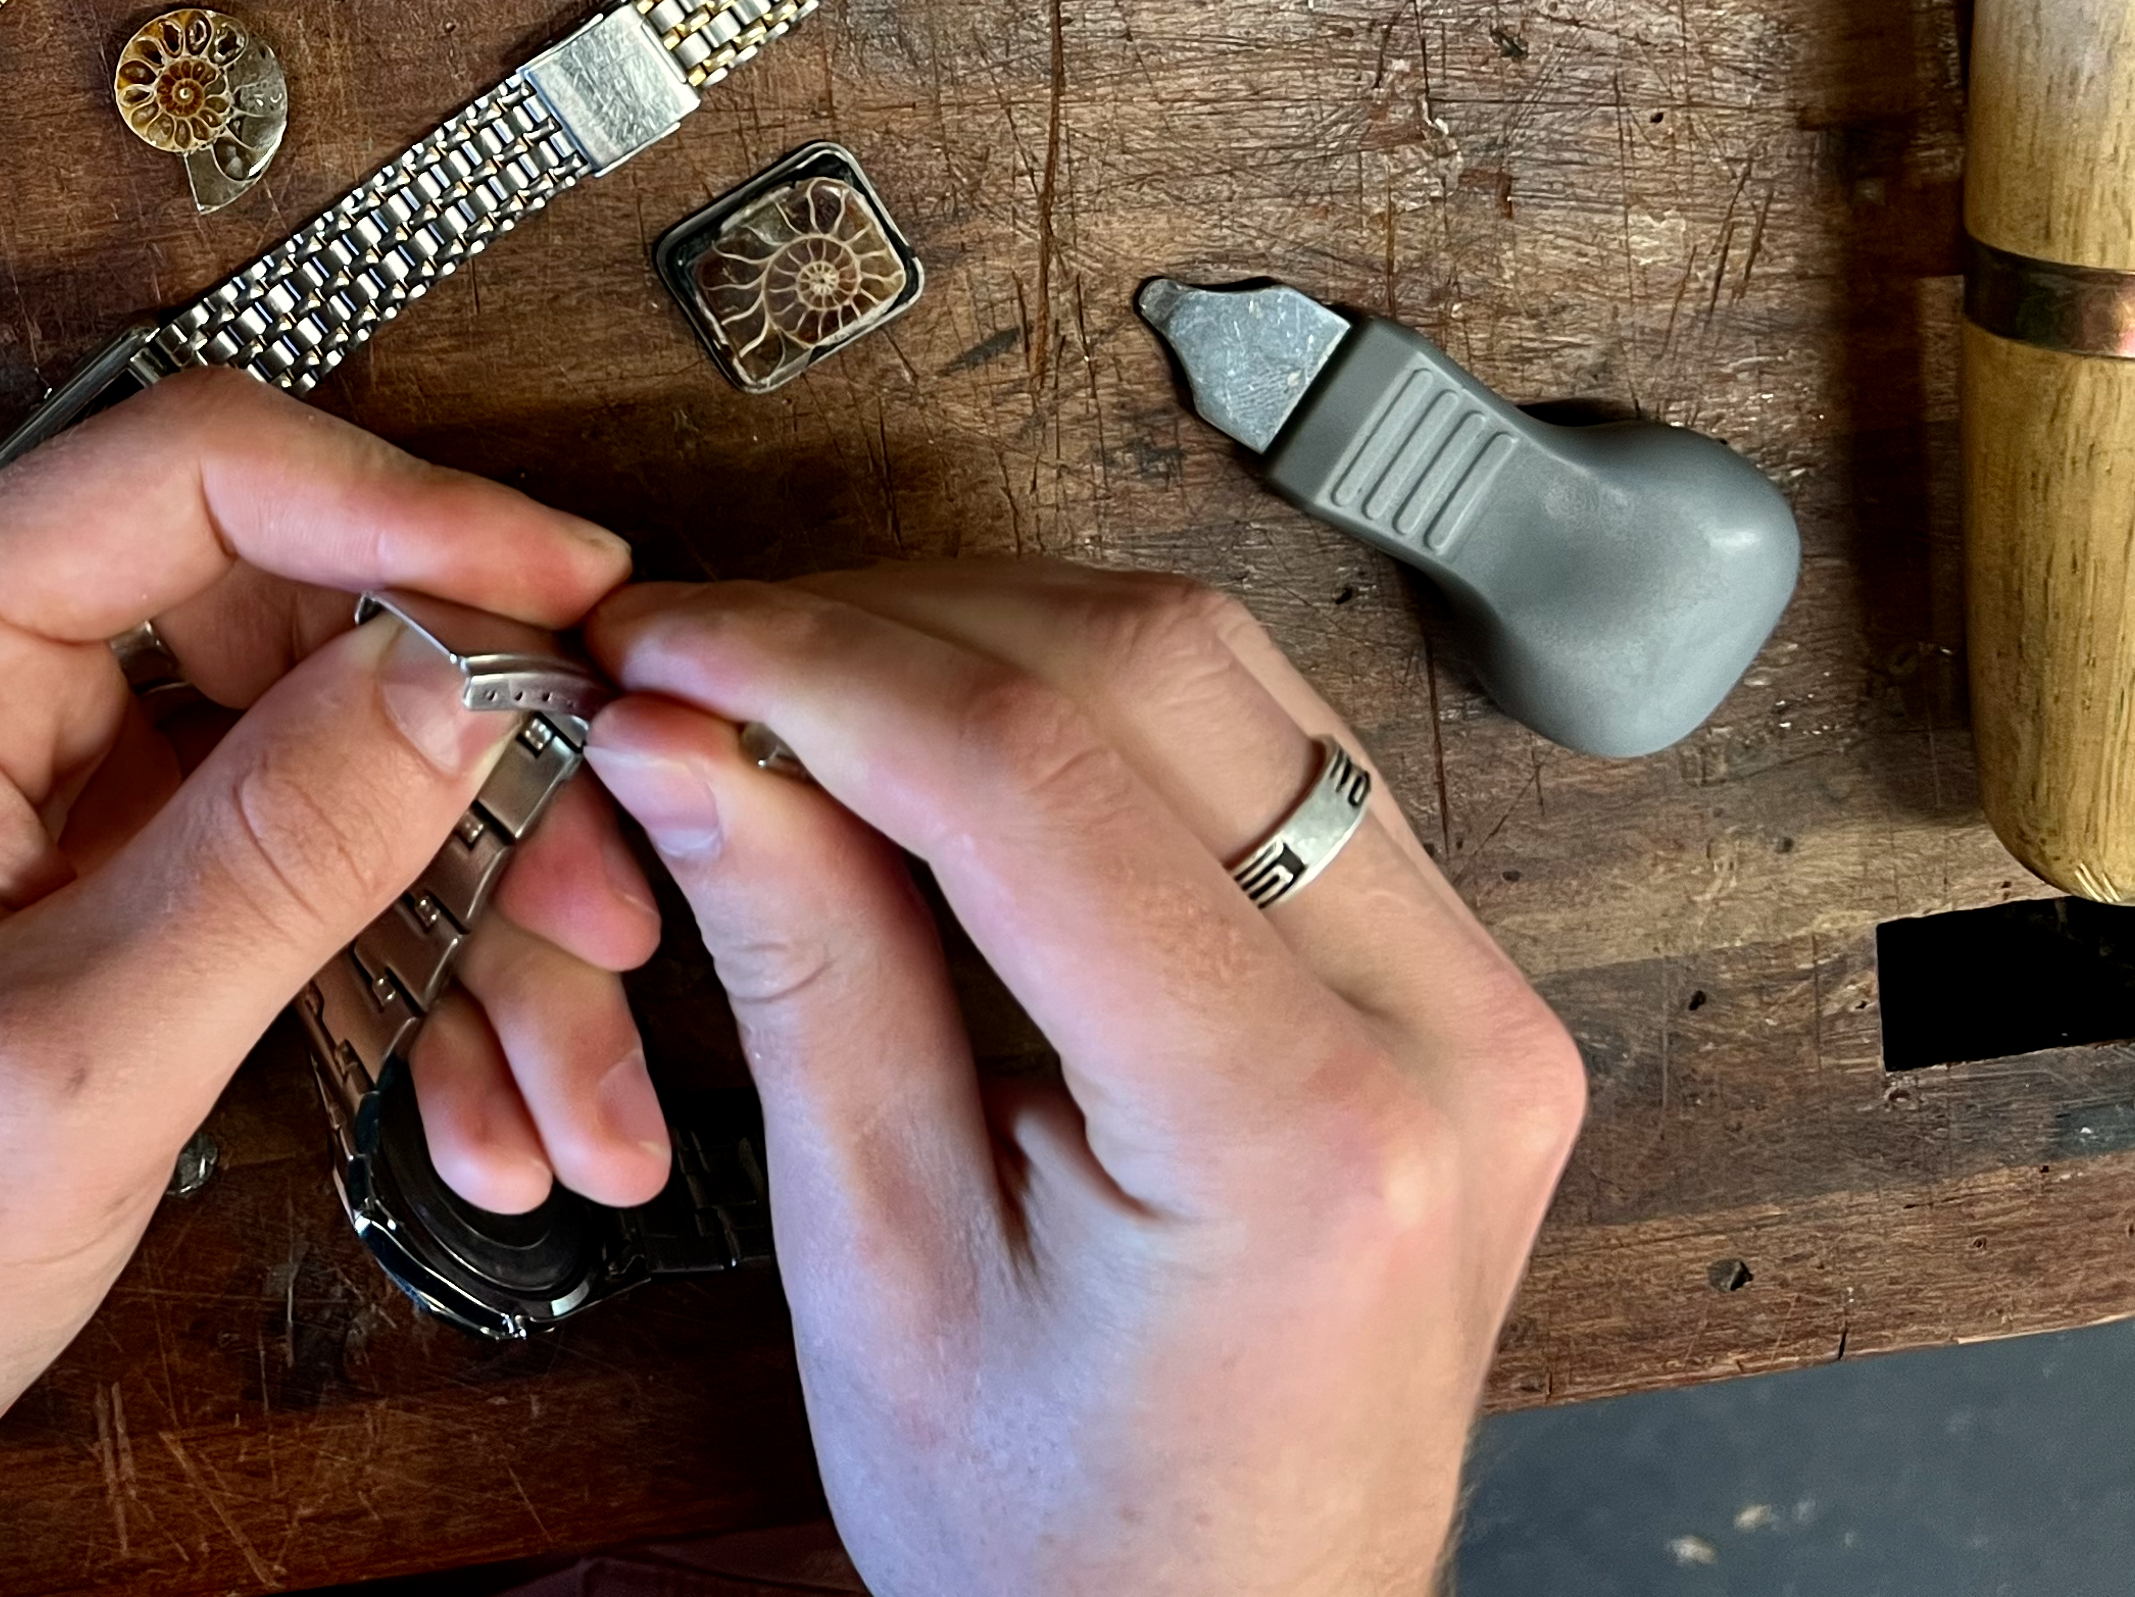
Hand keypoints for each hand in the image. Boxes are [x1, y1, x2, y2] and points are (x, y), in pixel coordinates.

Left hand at [0, 371, 649, 1595]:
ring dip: (468, 901)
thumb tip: (460, 668)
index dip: (413, 511)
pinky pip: (287, 854)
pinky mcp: (89, 861)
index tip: (583, 604)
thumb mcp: (77, 1063)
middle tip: (614, 892)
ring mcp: (41, 764)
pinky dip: (397, 969)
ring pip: (324, 742)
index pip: (204, 468)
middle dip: (475, 755)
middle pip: (296, 606)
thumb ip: (276, 851)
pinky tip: (490, 1113)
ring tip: (585, 1077)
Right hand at [578, 564, 1585, 1596]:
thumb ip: (800, 966)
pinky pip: (1262, 745)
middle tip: (698, 663)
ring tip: (799, 698)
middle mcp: (1442, 1037)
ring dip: (983, 638)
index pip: (1033, 776)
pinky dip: (1079, 702)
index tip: (658, 648)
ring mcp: (1476, 996)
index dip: (812, 669)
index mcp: (1302, 1141)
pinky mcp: (1453, 980)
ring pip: (1214, 666)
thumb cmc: (1067, 1540)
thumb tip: (679, 734)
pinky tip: (937, 746)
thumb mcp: (881, 1268)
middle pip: (1144, 669)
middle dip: (886, 628)